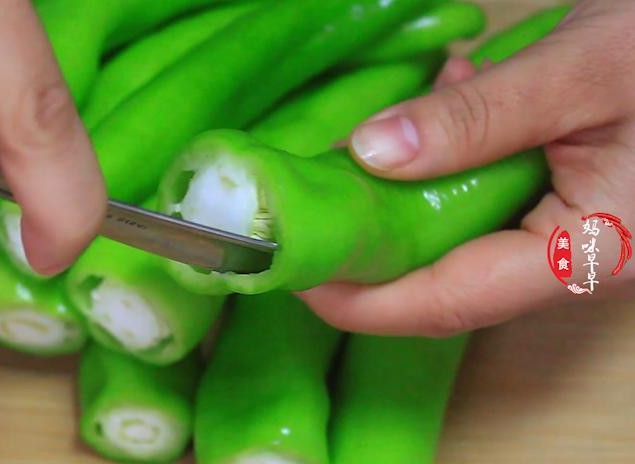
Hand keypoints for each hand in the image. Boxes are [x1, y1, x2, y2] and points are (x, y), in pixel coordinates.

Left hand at [299, 0, 634, 336]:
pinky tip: (422, 124)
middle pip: (445, 284)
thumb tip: (369, 152)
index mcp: (585, 250)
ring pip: (457, 247)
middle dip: (367, 261)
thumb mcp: (576, 72)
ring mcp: (565, 239)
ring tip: (344, 171)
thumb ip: (476, 116)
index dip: (365, 301)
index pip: (452, 300)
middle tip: (303, 224)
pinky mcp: (557, 210)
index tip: (298, 276)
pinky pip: (478, 210)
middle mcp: (572, 262)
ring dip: (395, 210)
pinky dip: (435, 174)